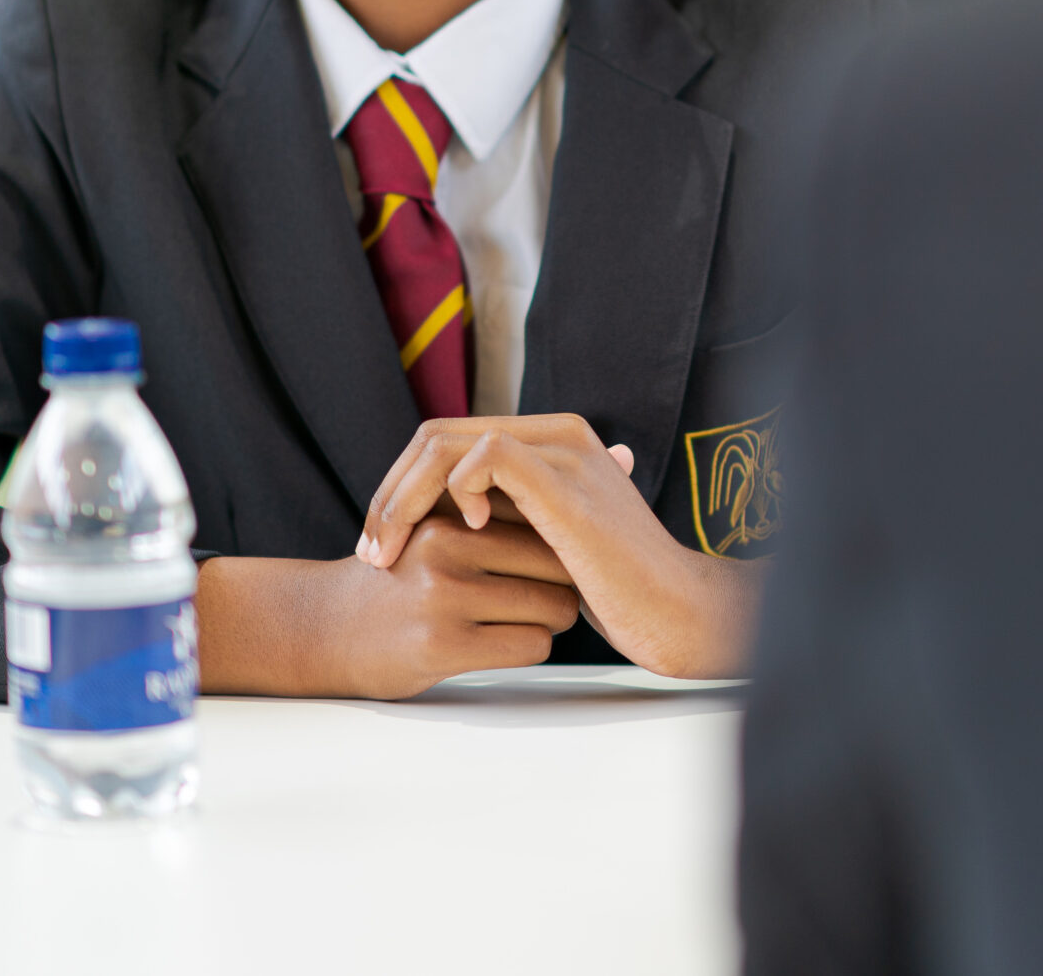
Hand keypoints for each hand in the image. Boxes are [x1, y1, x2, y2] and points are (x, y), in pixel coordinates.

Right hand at [194, 518, 578, 700]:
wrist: (328, 629)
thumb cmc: (402, 572)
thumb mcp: (437, 519)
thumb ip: (501, 499)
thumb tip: (610, 458)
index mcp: (448, 510)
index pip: (544, 515)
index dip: (560, 539)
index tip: (549, 555)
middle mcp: (446, 545)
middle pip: (558, 561)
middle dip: (564, 580)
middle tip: (544, 592)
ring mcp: (443, 595)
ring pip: (554, 605)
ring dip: (550, 618)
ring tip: (522, 616)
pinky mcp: (442, 645)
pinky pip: (532, 644)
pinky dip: (530, 646)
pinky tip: (503, 642)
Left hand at [356, 414, 762, 679]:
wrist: (672, 610)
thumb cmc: (615, 588)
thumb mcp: (551, 541)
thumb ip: (510, 515)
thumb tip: (446, 517)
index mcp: (549, 441)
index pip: (446, 440)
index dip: (401, 487)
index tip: (379, 544)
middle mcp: (555, 433)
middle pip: (436, 435)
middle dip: (389, 493)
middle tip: (371, 552)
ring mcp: (563, 452)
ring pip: (449, 441)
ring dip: (403, 497)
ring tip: (391, 551)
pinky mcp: (565, 482)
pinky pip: (487, 455)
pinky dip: (456, 488)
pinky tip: (461, 532)